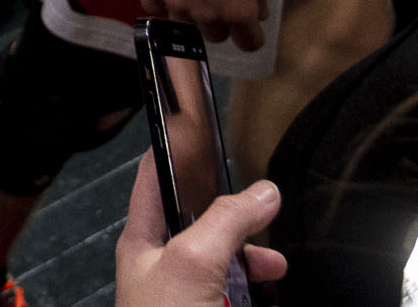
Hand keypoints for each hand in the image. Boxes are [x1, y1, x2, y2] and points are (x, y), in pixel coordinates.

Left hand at [116, 159, 288, 306]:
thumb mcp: (193, 261)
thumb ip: (225, 221)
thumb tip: (261, 193)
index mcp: (143, 239)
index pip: (156, 175)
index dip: (176, 147)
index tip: (201, 127)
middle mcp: (162, 263)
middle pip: (201, 220)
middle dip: (236, 215)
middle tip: (261, 207)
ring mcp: (186, 291)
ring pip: (225, 260)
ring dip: (253, 258)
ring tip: (274, 263)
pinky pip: (237, 291)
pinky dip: (258, 288)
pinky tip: (270, 289)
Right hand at [133, 0, 271, 50]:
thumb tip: (258, 12)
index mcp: (237, 9)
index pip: (249, 43)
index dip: (251, 34)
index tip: (249, 22)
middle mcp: (206, 15)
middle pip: (216, 37)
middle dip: (221, 22)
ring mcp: (175, 4)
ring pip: (185, 26)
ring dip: (191, 14)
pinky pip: (155, 9)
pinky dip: (162, 3)